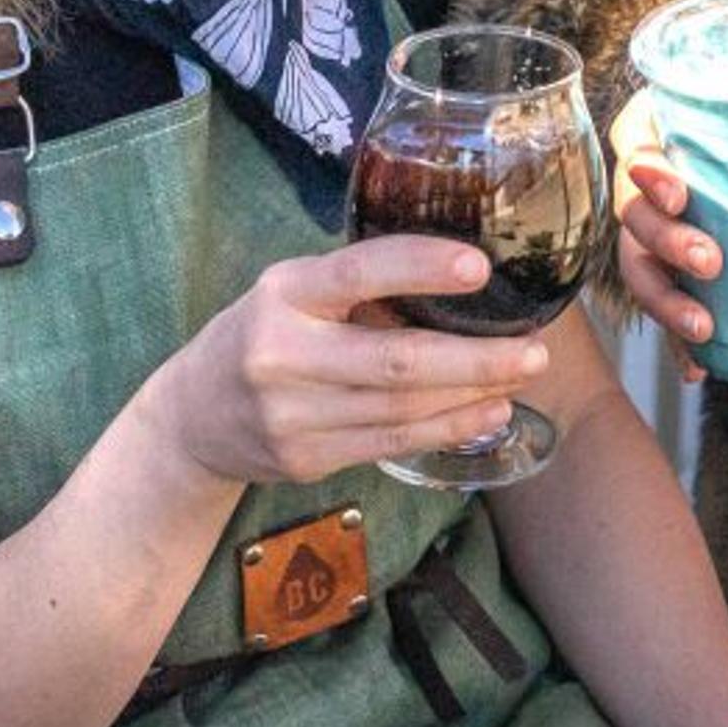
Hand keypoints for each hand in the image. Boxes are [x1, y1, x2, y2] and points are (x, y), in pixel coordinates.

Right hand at [153, 238, 552, 485]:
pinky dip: (447, 428)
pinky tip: (487, 413)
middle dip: (476, 358)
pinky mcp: (307, 459)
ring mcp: (292, 415)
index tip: (479, 267)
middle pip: (396, 362)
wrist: (191, 419)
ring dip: (473, 396)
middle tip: (536, 349)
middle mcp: (282, 354)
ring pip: (402, 409)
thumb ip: (356, 288)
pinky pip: (391, 443)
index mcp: (282, 293)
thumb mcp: (292, 292)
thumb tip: (461, 279)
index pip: (357, 274)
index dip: (419, 267)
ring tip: (522, 377)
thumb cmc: (262, 335)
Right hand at [608, 88, 720, 377]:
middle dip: (668, 242)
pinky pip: (661, 307)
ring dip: (667, 302)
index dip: (647, 168)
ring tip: (703, 327)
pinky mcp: (659, 268)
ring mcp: (645, 228)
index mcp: (658, 132)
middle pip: (633, 212)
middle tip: (710, 262)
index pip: (634, 141)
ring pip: (638, 266)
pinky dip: (675, 341)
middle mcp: (640, 182)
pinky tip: (696, 367)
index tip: (678, 193)